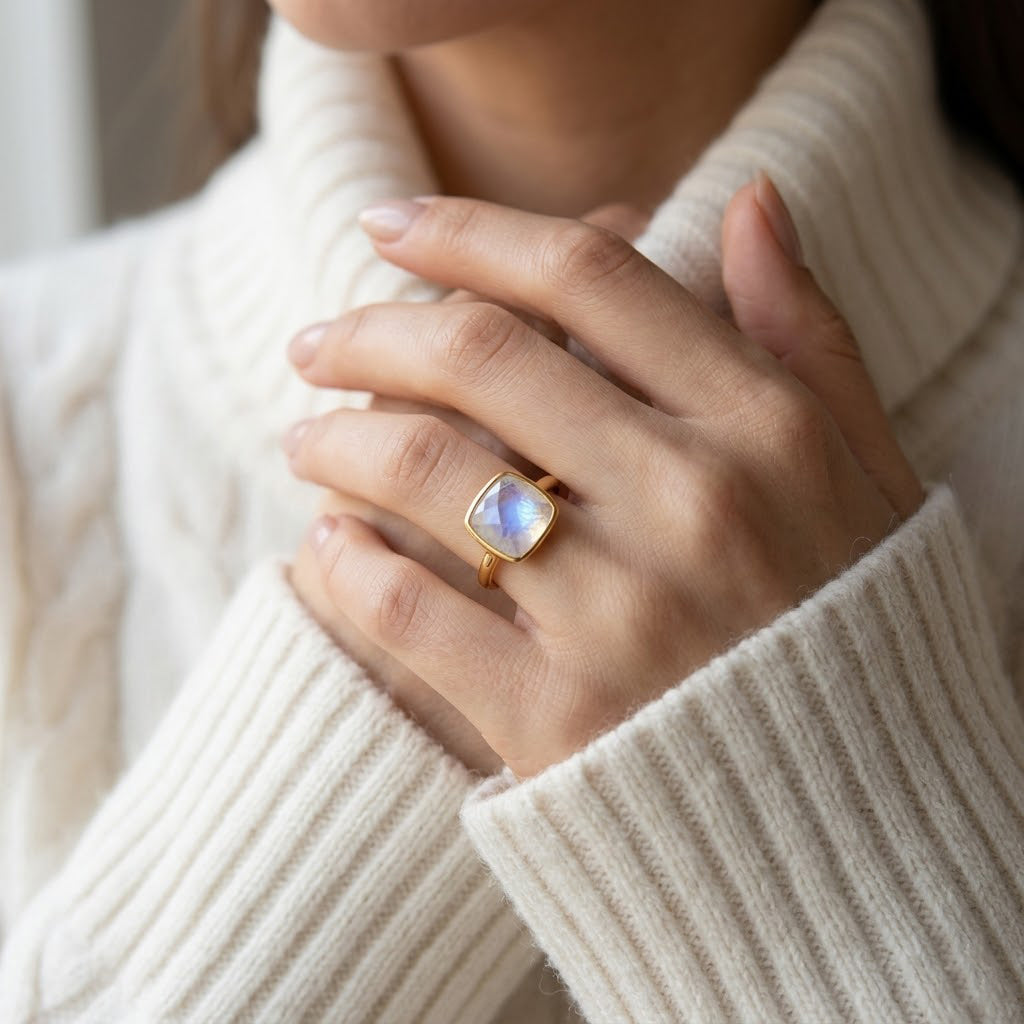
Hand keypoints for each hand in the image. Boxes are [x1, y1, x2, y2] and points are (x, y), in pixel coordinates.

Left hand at [285, 175, 923, 778]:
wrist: (846, 817)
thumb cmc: (844, 626)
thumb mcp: (858, 468)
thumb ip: (804, 330)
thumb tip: (750, 200)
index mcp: (764, 429)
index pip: (590, 276)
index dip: (468, 230)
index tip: (388, 223)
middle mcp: (694, 503)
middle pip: (484, 356)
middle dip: (369, 329)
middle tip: (314, 340)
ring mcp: (622, 615)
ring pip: (427, 472)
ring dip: (337, 440)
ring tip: (305, 438)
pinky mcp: (556, 720)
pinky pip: (408, 611)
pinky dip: (344, 564)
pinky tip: (325, 543)